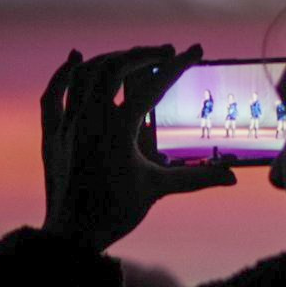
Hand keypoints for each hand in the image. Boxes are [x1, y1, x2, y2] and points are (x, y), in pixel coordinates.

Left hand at [40, 46, 232, 253]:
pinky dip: (63, 73)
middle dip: (143, 54)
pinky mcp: (52, 135)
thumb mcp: (159, 189)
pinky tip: (75, 57)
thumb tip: (234, 177)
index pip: (153, 86)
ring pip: (84, 75)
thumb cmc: (116, 212)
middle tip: (165, 52)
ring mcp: (68, 126)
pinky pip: (53, 95)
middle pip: (114, 68)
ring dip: (109, 59)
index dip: (178, 65)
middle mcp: (90, 121)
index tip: (196, 50)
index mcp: (119, 130)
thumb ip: (198, 177)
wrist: (72, 236)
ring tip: (131, 57)